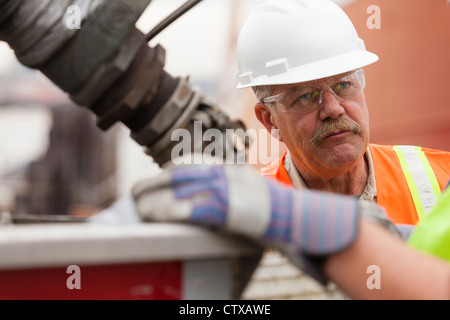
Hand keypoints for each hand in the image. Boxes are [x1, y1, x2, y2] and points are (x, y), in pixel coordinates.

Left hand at [132, 164, 371, 283]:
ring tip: (137, 206)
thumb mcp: (254, 190)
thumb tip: (217, 195)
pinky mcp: (226, 210)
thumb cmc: (279, 211)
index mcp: (232, 169)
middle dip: (154, 183)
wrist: (301, 218)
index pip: (194, 162)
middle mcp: (226, 174)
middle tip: (135, 192)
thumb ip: (234, 188)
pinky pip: (189, 209)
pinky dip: (168, 212)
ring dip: (153, 198)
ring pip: (179, 189)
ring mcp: (226, 190)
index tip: (158, 178)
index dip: (170, 171)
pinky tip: (153, 216)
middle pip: (181, 173)